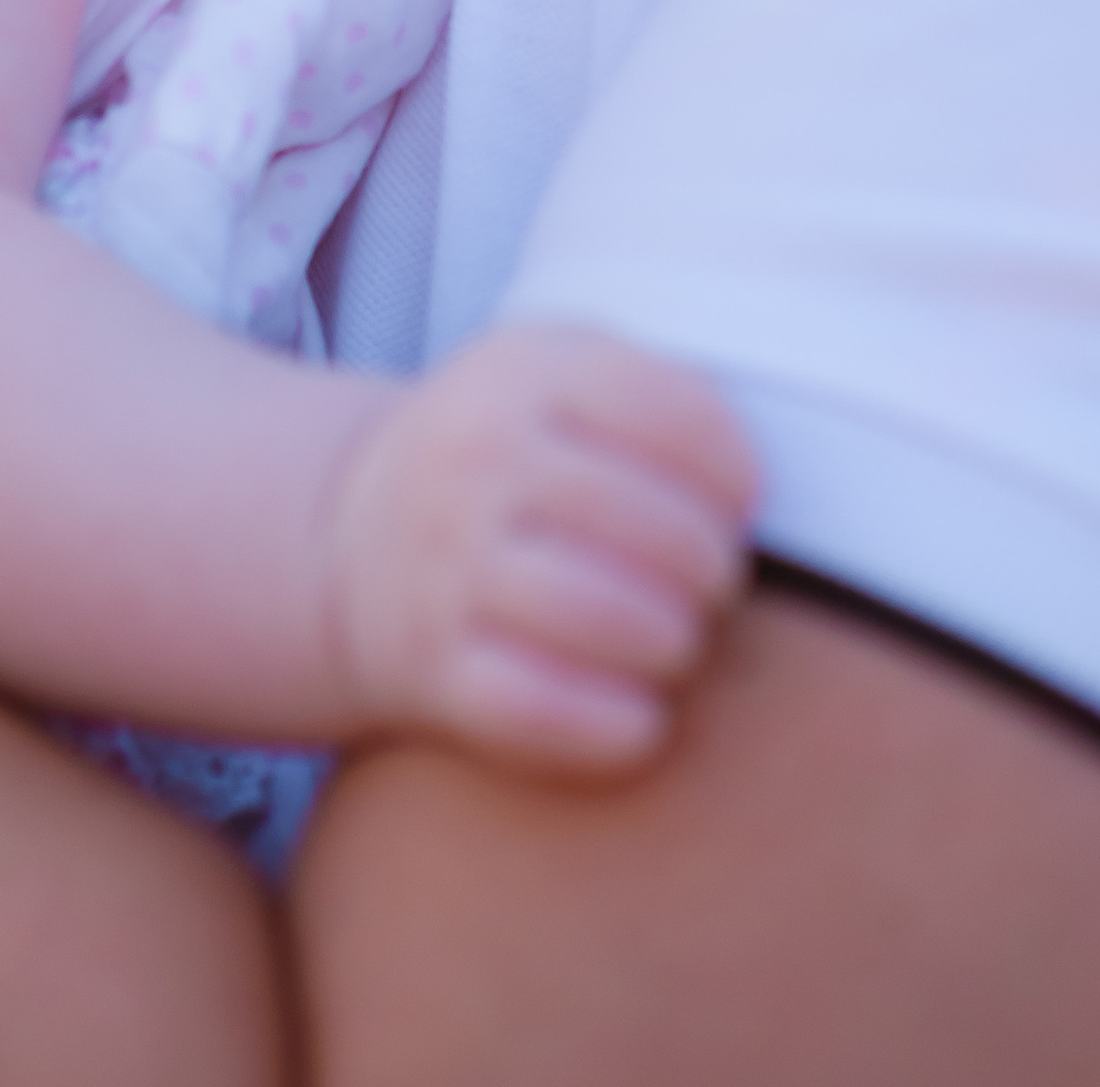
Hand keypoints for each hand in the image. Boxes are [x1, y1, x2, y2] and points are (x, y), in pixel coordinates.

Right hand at [326, 323, 756, 771]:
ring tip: (674, 641)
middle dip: (714, 572)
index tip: (736, 505)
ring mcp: (447, 565)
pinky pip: (547, 712)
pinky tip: (639, 714)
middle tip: (708, 586)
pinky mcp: (432, 666)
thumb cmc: (506, 456)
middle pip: (660, 527)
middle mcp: (476, 460)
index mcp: (520, 373)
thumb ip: (658, 392)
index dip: (736, 474)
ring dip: (673, 644)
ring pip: (609, 619)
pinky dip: (618, 726)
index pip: (677, 417)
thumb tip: (750, 487)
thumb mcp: (555, 373)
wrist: (348, 537)